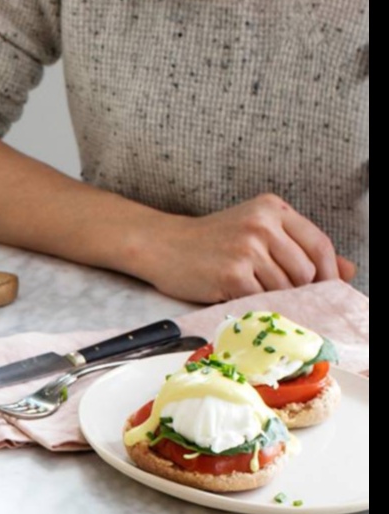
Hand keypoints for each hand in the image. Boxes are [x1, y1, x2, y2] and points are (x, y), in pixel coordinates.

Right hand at [138, 194, 356, 303]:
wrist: (163, 246)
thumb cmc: (211, 242)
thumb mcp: (257, 232)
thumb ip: (300, 247)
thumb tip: (348, 270)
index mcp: (272, 209)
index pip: (318, 243)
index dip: (328, 272)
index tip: (326, 290)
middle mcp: (262, 224)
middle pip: (305, 270)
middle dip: (298, 290)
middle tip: (280, 296)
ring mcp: (247, 248)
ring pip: (284, 288)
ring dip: (275, 299)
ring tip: (254, 294)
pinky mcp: (232, 273)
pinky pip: (260, 299)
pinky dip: (256, 305)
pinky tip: (240, 298)